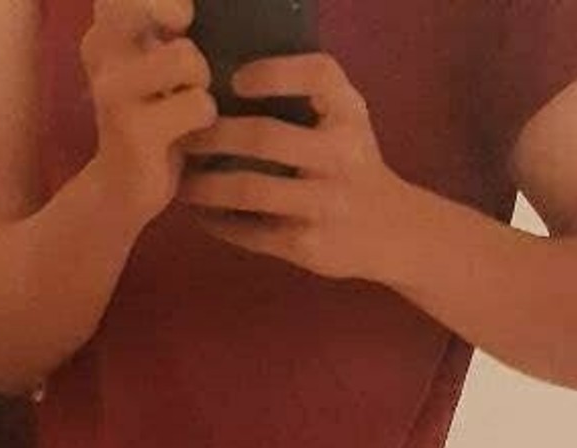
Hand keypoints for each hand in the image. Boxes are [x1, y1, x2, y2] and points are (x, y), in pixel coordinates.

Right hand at [82, 0, 217, 232]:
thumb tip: (192, 6)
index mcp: (104, 29)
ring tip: (189, 99)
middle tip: (182, 36)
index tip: (179, 18)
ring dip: (201, 80)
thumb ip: (163, 23)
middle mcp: (100, 51)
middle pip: (142, 4)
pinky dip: (205, 118)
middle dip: (173, 13)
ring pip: (184, 56)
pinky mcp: (136, 131)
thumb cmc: (150, 117)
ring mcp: (114, 92)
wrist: (121, 189)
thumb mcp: (151, 60)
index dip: (165, 1)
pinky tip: (190, 133)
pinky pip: (198, 104)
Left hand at [179, 53, 411, 280]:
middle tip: (185, 138)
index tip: (234, 82)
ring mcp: (324, 205)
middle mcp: (341, 157)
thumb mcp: (346, 120)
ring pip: (250, 190)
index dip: (273, 73)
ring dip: (205, 187)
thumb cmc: (353, 164)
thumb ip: (308, 96)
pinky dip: (219, 224)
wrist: (393, 232)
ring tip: (183, 183)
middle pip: (265, 137)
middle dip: (214, 136)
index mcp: (350, 116)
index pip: (317, 75)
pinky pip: (251, 233)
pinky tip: (202, 215)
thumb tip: (224, 89)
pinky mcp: (307, 246)